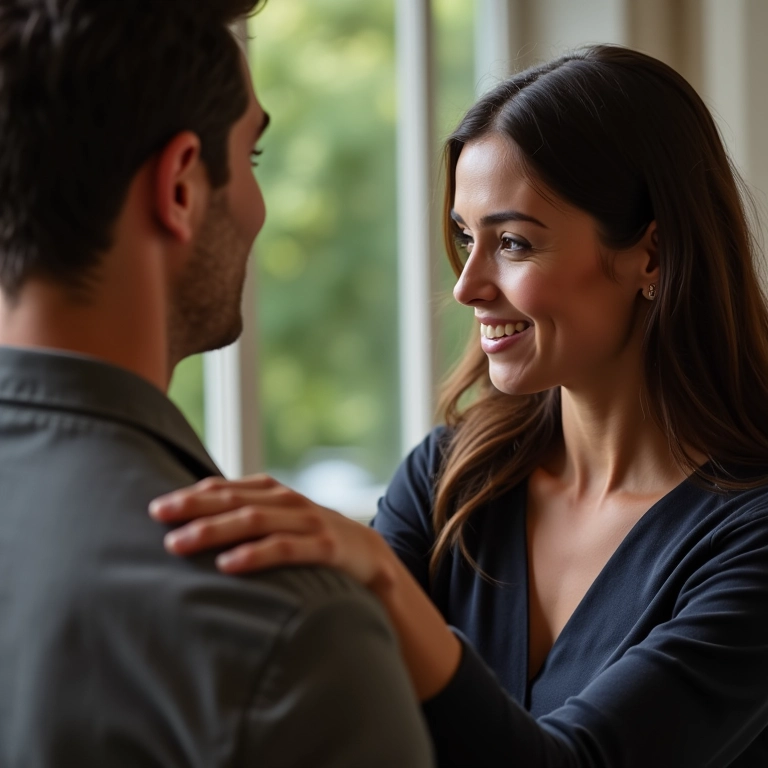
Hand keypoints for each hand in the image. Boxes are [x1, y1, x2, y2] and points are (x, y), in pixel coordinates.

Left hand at [149, 475, 396, 593]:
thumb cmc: (313, 538)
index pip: (227, 488)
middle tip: (157, 516)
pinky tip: (226, 565)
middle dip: (193, 508)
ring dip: (213, 530)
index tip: (157, 507)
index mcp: (274, 492)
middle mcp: (288, 502)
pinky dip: (254, 555)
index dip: (191, 495)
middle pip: (234, 501)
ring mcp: (308, 523)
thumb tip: (194, 515)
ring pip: (253, 522)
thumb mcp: (281, 520)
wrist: (370, 555)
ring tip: (178, 543)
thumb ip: (246, 513)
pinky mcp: (325, 547)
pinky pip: (285, 549)